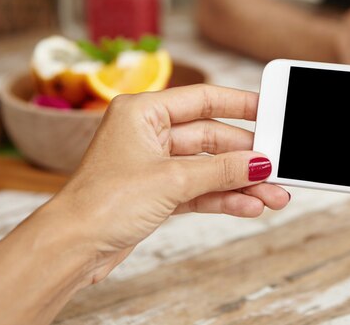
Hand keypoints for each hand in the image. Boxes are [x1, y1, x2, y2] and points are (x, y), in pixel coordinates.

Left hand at [48, 84, 289, 283]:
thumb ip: (221, 170)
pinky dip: (224, 197)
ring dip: (240, 183)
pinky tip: (249, 206)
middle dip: (245, 157)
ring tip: (273, 195)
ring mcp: (154, 164)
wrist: (72, 249)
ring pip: (208, 167)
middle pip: (211, 138)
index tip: (269, 110)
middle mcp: (149, 134)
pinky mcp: (158, 192)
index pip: (202, 99)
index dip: (239, 104)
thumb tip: (260, 163)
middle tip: (277, 167)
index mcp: (143, 112)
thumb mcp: (171, 180)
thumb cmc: (102, 203)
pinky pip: (200, 189)